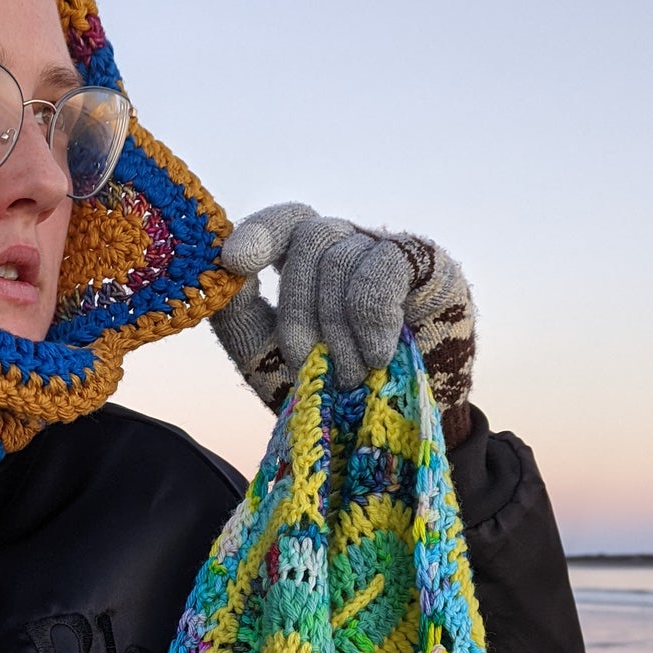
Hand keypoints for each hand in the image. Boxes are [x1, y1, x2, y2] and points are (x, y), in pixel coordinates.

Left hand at [211, 203, 474, 442]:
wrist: (393, 431)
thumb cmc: (327, 392)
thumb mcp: (268, 355)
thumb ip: (238, 312)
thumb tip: (222, 270)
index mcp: (309, 263)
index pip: (285, 220)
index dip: (260, 231)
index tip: (236, 262)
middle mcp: (350, 246)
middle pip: (310, 239)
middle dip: (299, 310)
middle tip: (309, 364)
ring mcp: (389, 251)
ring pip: (342, 257)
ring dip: (337, 328)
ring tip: (351, 376)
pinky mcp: (430, 266)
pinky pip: (383, 268)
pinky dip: (370, 317)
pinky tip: (377, 354)